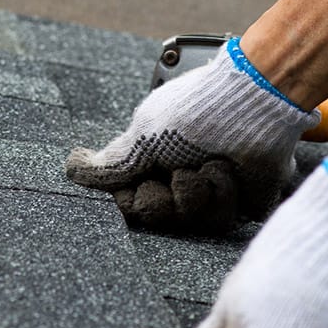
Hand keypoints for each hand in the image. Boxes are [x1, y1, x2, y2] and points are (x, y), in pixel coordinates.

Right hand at [66, 38, 318, 233]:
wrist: (253, 104)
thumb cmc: (198, 111)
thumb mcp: (144, 134)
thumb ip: (111, 163)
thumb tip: (73, 169)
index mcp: (154, 160)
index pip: (130, 203)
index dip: (134, 199)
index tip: (142, 181)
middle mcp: (179, 177)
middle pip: (157, 217)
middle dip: (167, 197)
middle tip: (178, 171)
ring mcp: (211, 191)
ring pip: (190, 223)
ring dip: (198, 191)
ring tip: (209, 163)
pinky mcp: (242, 201)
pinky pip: (223, 220)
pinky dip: (224, 193)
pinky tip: (228, 170)